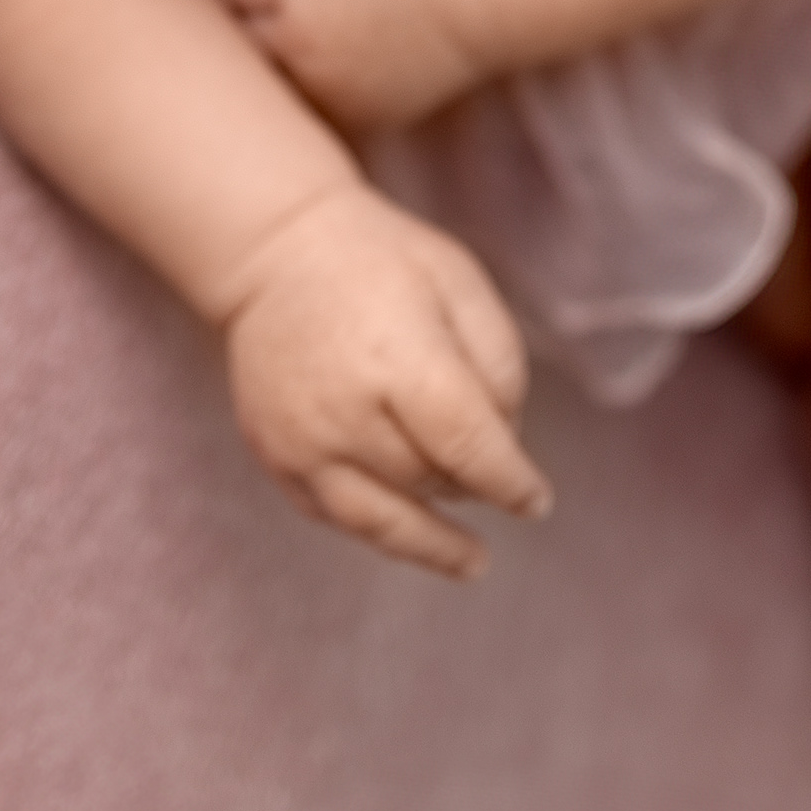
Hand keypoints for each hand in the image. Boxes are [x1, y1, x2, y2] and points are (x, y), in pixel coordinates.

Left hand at [215, 0, 491, 131]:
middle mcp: (294, 44)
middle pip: (229, 46)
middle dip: (229, 26)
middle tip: (239, 8)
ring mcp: (326, 91)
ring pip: (263, 86)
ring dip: (261, 65)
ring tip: (285, 34)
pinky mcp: (356, 120)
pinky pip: (305, 111)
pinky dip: (300, 91)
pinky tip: (315, 63)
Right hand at [220, 185, 551, 578]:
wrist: (276, 249)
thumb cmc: (381, 260)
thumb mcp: (460, 282)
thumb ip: (498, 363)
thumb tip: (507, 442)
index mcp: (400, 362)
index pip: (469, 449)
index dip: (511, 484)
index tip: (536, 501)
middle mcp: (346, 413)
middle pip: (430, 481)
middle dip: (470, 487)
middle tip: (492, 474)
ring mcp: (302, 444)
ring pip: (383, 521)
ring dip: (431, 542)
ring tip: (471, 560)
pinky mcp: (274, 457)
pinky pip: (335, 517)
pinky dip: (377, 530)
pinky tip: (408, 533)